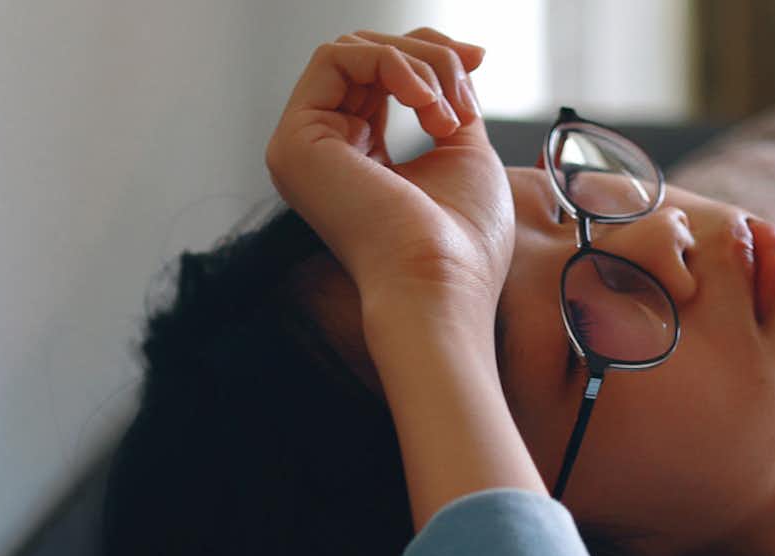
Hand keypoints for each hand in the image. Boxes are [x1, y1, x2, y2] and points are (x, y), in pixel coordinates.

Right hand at [264, 29, 512, 325]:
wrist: (441, 287)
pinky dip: (392, 65)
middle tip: (465, 96)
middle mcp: (322, 150)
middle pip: (366, 55)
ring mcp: (303, 146)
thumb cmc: (461, 245)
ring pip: (353, 50)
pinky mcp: (295, 141)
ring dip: (417, 64)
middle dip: (429, 56)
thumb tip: (451, 58)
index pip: (380, 74)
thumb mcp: (462, 151)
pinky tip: (424, 103)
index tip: (479, 61)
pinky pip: (336, 57)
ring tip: (447, 113)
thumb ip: (445, 101)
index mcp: (356, 156)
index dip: (431, 54)